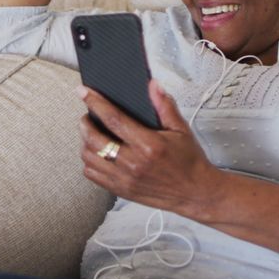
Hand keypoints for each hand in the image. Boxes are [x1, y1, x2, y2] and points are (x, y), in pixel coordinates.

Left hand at [78, 79, 220, 215]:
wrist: (195, 192)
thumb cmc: (188, 160)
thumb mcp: (181, 129)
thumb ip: (165, 105)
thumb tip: (152, 85)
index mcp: (149, 145)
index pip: (114, 119)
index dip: (96, 103)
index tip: (84, 92)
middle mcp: (134, 163)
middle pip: (95, 140)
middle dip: (85, 123)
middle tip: (87, 115)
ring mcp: (125, 179)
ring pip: (90, 158)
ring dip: (85, 142)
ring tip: (91, 134)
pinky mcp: (121, 190)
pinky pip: (93, 175)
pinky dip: (89, 162)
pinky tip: (97, 153)